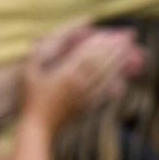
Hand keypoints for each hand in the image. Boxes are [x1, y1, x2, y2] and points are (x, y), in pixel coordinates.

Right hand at [22, 24, 142, 130]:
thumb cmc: (30, 98)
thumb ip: (40, 52)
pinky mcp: (88, 106)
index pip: (88, 55)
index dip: (100, 43)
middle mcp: (80, 85)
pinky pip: (105, 90)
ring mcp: (85, 96)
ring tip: (128, 50)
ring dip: (118, 61)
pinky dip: (114, 80)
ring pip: (106, 76)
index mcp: (66, 75)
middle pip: (102, 63)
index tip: (109, 33)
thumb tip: (48, 37)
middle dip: (115, 48)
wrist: (38, 126)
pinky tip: (121, 74)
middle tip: (128, 37)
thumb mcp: (29, 71)